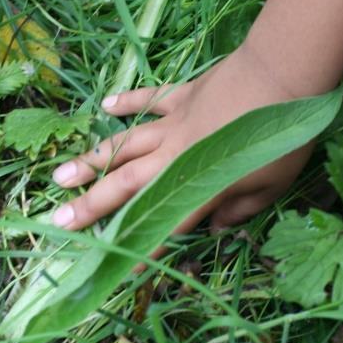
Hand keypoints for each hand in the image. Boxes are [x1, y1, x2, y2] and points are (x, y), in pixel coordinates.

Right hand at [51, 42, 324, 233]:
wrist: (282, 76)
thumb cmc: (284, 138)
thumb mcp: (272, 186)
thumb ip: (241, 210)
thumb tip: (215, 227)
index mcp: (200, 185)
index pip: (166, 224)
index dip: (142, 247)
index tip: (115, 267)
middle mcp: (175, 158)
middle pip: (127, 186)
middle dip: (91, 206)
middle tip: (59, 221)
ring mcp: (174, 124)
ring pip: (125, 146)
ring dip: (91, 161)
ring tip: (60, 175)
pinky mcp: (181, 97)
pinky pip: (148, 101)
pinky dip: (127, 102)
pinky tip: (105, 106)